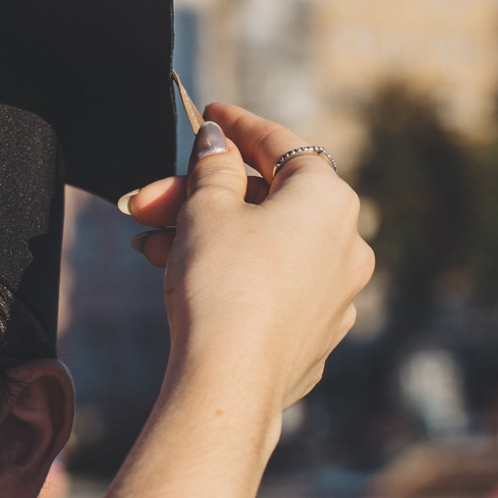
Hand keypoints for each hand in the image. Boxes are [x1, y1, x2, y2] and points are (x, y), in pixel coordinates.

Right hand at [119, 102, 370, 408]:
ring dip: (208, 238)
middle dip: (203, 197)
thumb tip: (217, 142)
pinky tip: (186, 280)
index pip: (281, 144)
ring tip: (151, 246)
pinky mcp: (316, 334)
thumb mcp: (206, 210)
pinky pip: (271, 286)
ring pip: (265, 246)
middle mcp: (347, 242)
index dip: (237, 125)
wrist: (228, 382)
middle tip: (150, 200)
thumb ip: (213, 167)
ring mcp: (336, 293)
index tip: (210, 115)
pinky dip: (233, 274)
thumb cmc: (221, 286)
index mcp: (328, 198)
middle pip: (268, 200)